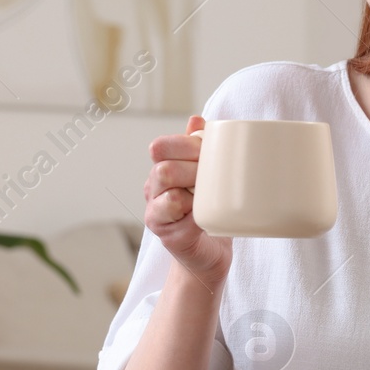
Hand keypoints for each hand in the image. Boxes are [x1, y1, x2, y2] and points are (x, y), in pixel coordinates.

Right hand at [144, 115, 232, 280]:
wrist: (210, 251)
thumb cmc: (209, 208)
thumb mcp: (206, 175)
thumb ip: (198, 147)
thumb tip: (196, 119)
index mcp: (160, 171)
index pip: (161, 147)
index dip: (185, 145)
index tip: (208, 149)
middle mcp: (153, 191)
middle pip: (164, 170)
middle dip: (194, 169)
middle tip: (216, 176)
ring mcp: (157, 216)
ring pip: (170, 197)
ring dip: (196, 194)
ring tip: (212, 198)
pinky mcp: (170, 238)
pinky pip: (184, 222)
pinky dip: (200, 217)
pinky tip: (210, 217)